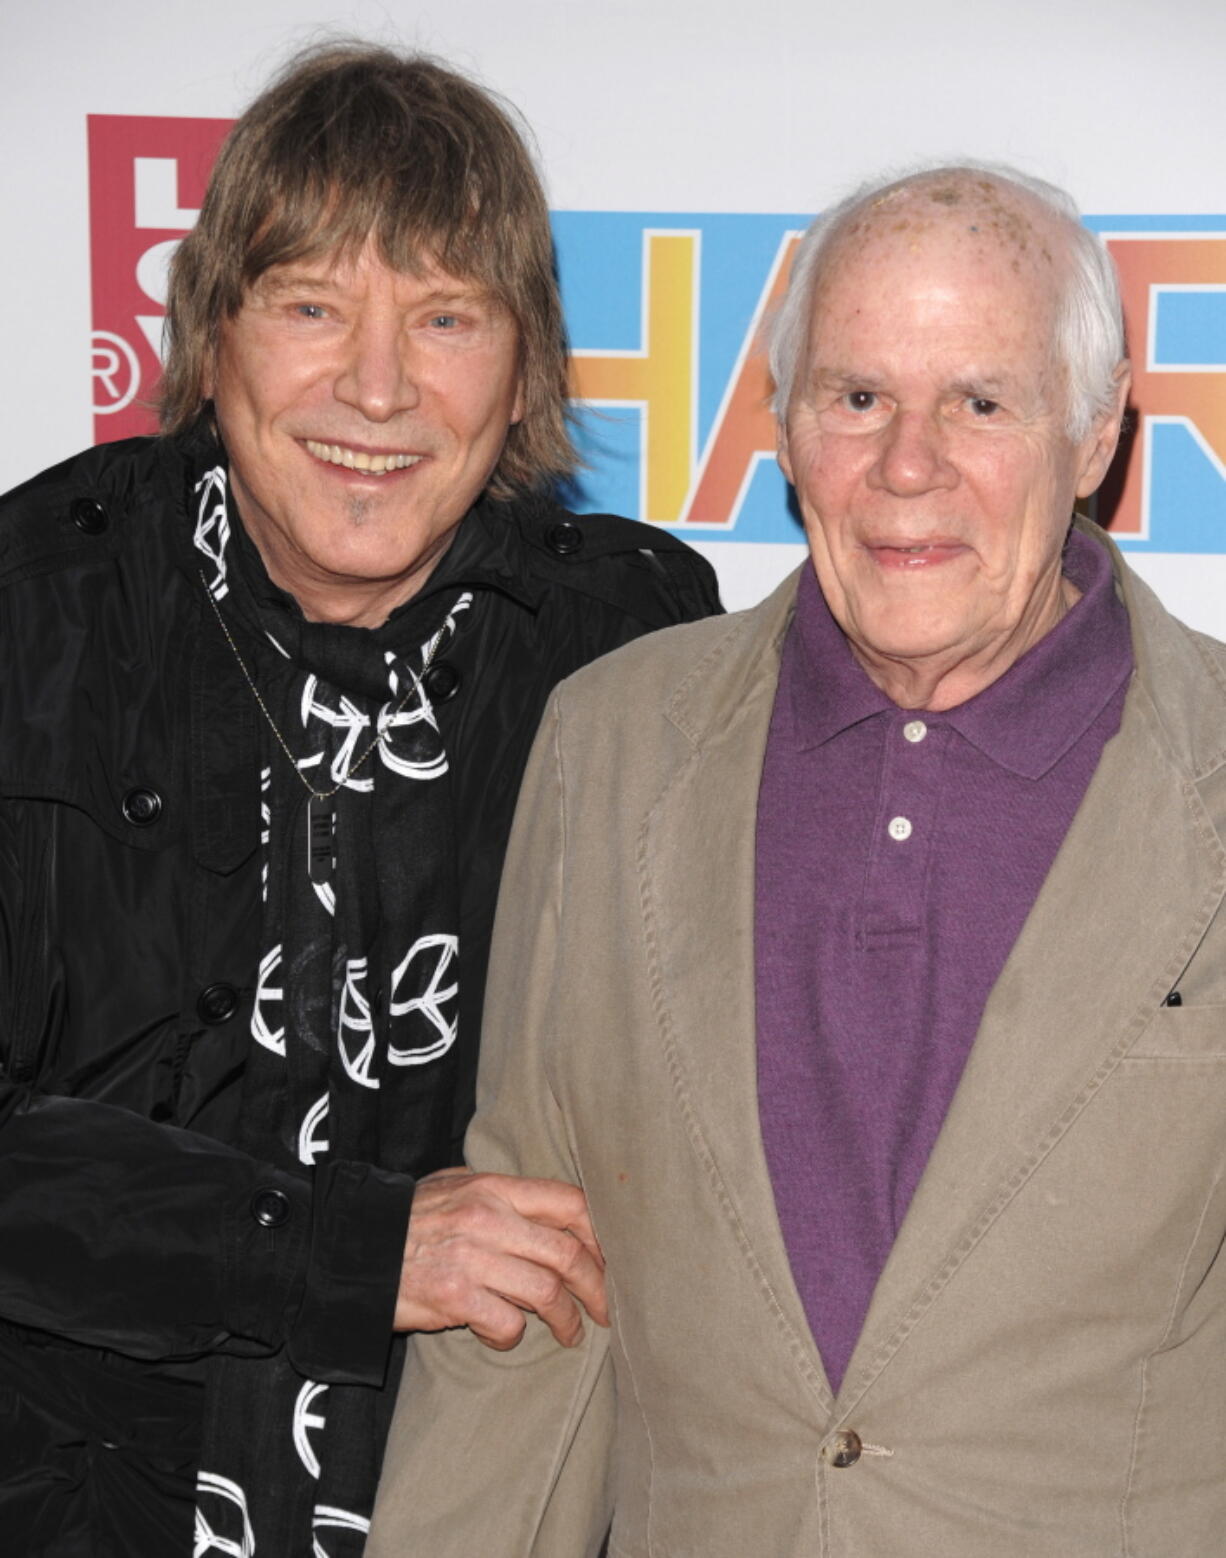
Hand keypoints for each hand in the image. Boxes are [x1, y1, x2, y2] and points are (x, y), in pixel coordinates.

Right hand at [394, 1168, 608, 1350]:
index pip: (569, 1202)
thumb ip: (498, 1193)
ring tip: (570, 1333)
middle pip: (567, 1253)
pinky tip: (504, 1337)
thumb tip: (545, 1206)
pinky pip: (507, 1324)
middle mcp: (488, 1219)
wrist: (351, 1248)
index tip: (609, 1260)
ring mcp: (472, 1258)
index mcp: (494, 1188)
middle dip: (597, 1287)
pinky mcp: (454, 1297)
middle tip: (605, 1310)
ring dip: (566, 1320)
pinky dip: (512, 1337)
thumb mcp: (453, 1186)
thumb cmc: (406, 1219)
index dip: (600, 1234)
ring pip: (546, 1292)